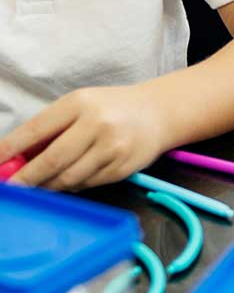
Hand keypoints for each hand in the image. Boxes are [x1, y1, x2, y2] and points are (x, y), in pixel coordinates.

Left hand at [0, 86, 168, 189]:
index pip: (36, 130)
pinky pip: (86, 185)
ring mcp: (113, 148)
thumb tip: (13, 159)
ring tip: (38, 185)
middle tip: (10, 189)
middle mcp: (98, 124)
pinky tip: (69, 179)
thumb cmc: (111, 108)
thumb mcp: (79, 106)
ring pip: (68, 178)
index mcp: (80, 103)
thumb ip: (48, 130)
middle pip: (51, 160)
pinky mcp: (123, 168)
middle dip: (25, 178)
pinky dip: (71, 186)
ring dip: (47, 186)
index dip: (10, 150)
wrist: (159, 112)